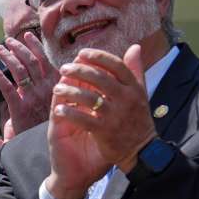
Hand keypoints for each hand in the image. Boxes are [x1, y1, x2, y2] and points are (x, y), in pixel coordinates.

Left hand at [0, 32, 59, 135]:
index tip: (27, 35)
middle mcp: (47, 88)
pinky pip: (7, 87)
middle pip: (30, 60)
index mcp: (57, 84)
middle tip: (8, 40)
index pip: (44, 58)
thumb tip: (49, 73)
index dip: (34, 45)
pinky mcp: (20, 108)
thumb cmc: (54, 126)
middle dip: (18, 47)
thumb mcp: (60, 103)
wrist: (50, 149)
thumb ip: (53, 87)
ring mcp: (34, 97)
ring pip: (19, 70)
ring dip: (7, 56)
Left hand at [46, 45, 156, 198]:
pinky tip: (58, 109)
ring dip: (70, 91)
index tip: (81, 53)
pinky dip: (70, 113)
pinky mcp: (106, 132)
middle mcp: (127, 99)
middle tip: (63, 68)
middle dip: (79, 71)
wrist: (141, 151)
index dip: (98, 57)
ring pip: (90, 98)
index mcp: (134, 88)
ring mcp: (116, 116)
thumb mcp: (140, 93)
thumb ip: (136, 70)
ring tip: (57, 87)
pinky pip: (84, 119)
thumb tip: (135, 47)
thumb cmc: (137, 119)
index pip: (116, 66)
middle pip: (101, 79)